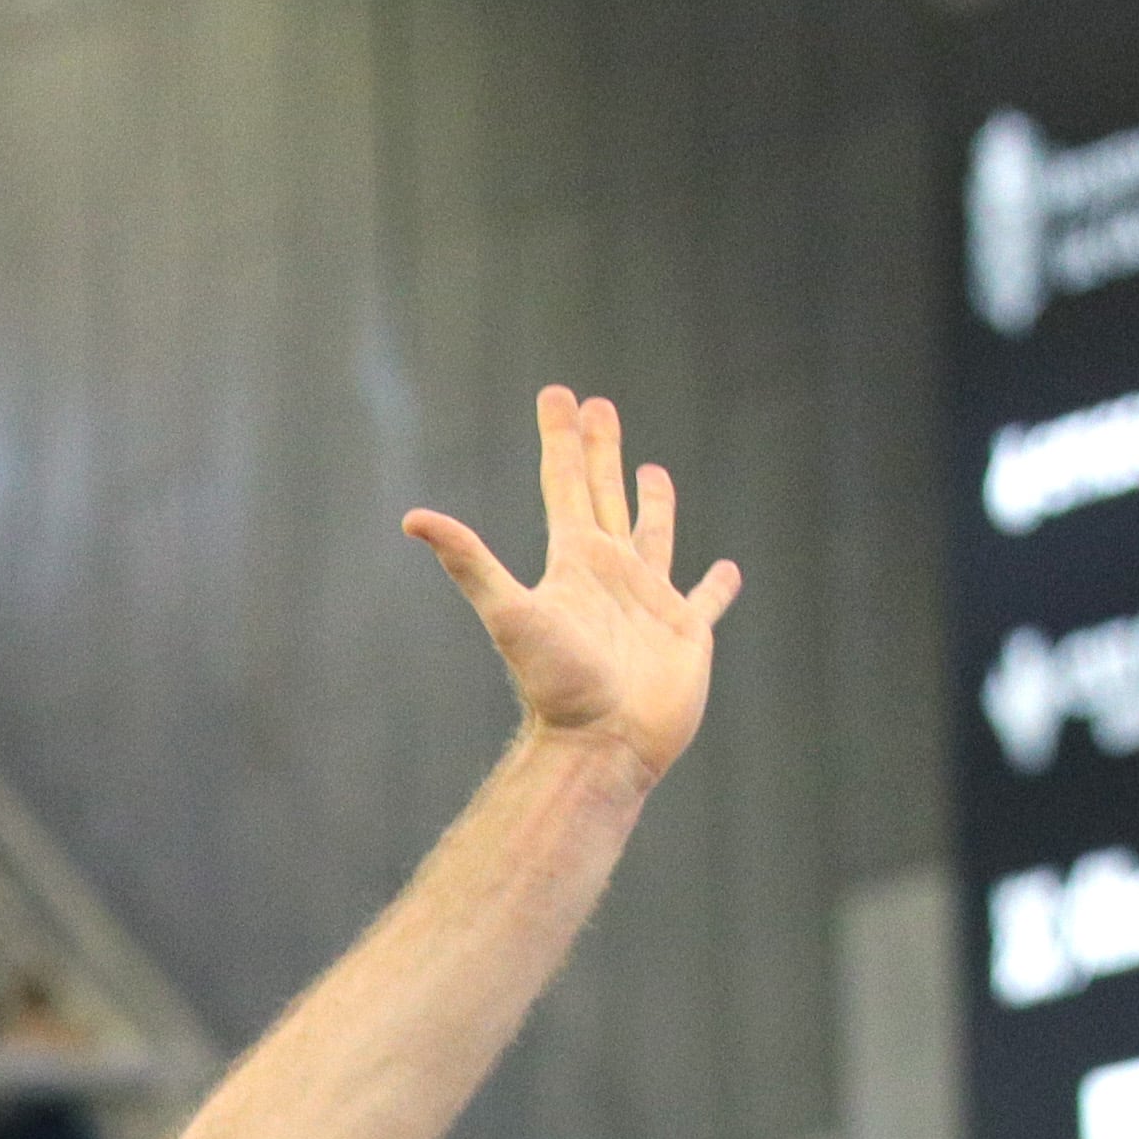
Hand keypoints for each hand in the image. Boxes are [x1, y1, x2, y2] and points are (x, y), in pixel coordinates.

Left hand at [402, 387, 742, 783]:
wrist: (601, 744)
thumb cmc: (558, 684)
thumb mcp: (510, 613)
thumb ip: (469, 562)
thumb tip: (413, 517)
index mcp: (574, 561)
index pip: (564, 483)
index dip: (561, 438)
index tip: (560, 394)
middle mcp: (609, 573)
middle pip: (603, 494)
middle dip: (599, 448)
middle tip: (598, 403)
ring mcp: (648, 601)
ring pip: (653, 534)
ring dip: (652, 501)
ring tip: (651, 469)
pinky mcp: (686, 633)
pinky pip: (705, 600)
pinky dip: (716, 585)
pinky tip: (725, 569)